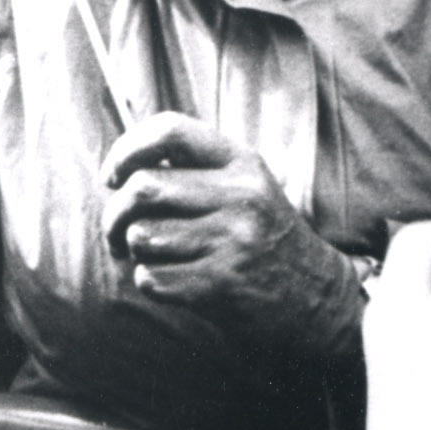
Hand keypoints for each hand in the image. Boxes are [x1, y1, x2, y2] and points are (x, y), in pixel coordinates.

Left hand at [102, 112, 364, 355]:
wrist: (318, 299)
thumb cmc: (263, 238)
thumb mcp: (245, 187)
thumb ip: (195, 169)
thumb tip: (121, 166)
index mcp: (242, 162)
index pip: (170, 130)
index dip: (127, 149)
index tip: (112, 176)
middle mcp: (241, 196)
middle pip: (143, 187)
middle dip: (115, 214)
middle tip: (115, 232)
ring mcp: (234, 241)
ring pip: (143, 236)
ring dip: (134, 252)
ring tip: (153, 257)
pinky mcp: (223, 284)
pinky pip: (152, 277)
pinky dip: (149, 282)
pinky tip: (171, 281)